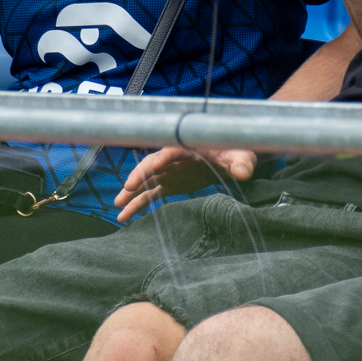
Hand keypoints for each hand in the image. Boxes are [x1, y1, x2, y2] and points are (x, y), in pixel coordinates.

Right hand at [113, 147, 256, 222]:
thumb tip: (244, 172)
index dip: (164, 156)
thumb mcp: (242, 154)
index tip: (155, 164)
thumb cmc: (236, 149)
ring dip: (132, 192)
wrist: (233, 156)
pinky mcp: (170, 183)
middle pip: (153, 164)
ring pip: (147, 181)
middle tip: (127, 187)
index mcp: (189, 145)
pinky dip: (138, 203)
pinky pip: (150, 193)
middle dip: (140, 174)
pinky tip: (125, 215)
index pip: (173, 149)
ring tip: (118, 206)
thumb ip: (242, 162)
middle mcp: (174, 156)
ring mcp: (169, 171)